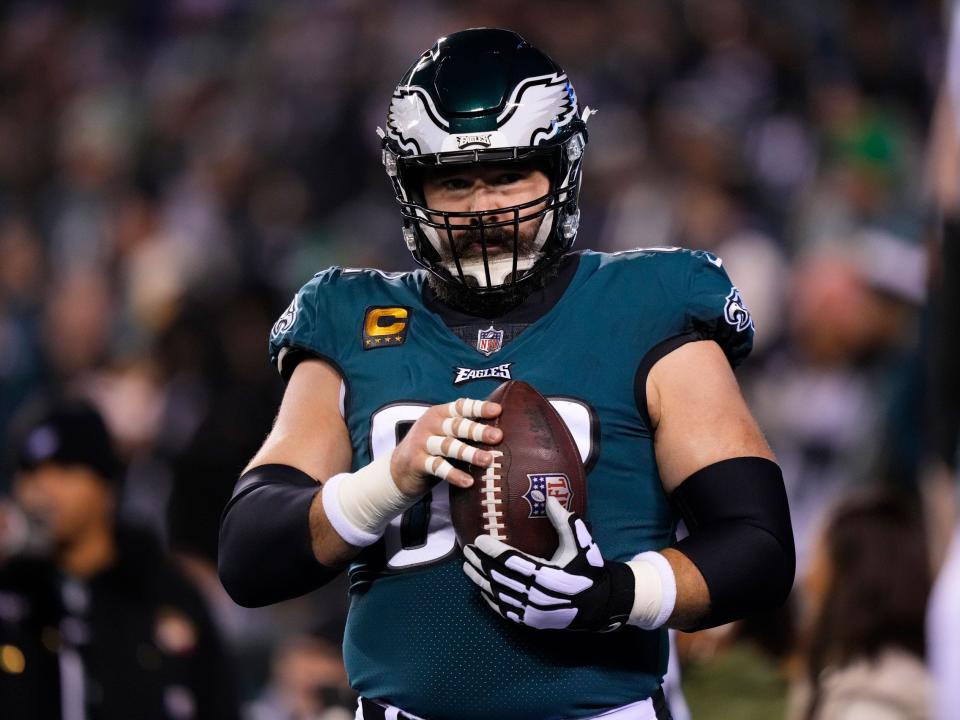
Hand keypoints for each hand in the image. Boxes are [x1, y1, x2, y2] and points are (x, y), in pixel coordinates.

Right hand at [390, 397, 501, 496]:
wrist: (398, 469)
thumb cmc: (431, 449)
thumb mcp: (443, 433)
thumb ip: (463, 429)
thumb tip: (499, 429)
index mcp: (439, 413)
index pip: (461, 406)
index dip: (479, 407)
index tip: (498, 410)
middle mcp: (430, 424)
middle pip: (457, 426)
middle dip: (478, 431)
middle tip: (498, 436)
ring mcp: (422, 442)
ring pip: (449, 446)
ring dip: (469, 453)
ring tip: (488, 461)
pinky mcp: (417, 462)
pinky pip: (438, 467)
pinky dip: (454, 475)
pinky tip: (468, 482)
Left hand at [462, 497, 635, 631]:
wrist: (600, 604)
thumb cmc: (589, 570)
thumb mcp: (582, 544)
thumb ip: (565, 521)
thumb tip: (548, 497)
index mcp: (548, 575)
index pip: (512, 561)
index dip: (493, 550)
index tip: (478, 539)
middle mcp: (536, 596)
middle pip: (500, 577)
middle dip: (481, 563)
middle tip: (466, 550)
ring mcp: (532, 612)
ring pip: (499, 594)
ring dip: (480, 580)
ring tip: (467, 567)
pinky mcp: (531, 622)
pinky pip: (504, 611)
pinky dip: (491, 599)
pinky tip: (481, 588)